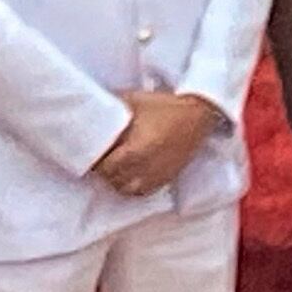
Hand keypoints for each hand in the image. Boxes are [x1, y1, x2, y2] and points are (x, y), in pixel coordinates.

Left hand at [93, 91, 223, 196]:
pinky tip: (132, 175)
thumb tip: (93, 108)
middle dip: (106, 171)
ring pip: (128, 189)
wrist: (199, 113)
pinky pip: (144, 191)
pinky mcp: (168, 177)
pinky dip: (134, 186)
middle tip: (103, 160)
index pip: (105, 168)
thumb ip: (114, 107)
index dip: (96, 162)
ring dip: (119, 181)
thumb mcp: (136, 100)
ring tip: (117, 169)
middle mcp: (145, 167)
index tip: (94, 154)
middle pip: (114, 180)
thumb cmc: (166, 106)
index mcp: (135, 150)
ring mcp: (158, 174)